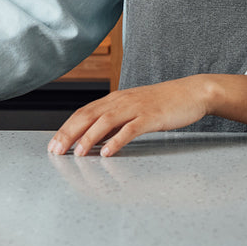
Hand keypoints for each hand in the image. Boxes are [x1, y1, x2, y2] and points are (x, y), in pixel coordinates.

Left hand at [49, 76, 212, 156]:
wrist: (192, 92)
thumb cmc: (164, 103)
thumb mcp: (134, 109)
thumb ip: (115, 122)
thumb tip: (95, 139)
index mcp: (116, 99)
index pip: (84, 111)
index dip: (66, 127)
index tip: (53, 144)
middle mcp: (122, 101)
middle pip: (89, 115)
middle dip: (70, 133)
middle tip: (56, 150)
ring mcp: (137, 108)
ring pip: (105, 121)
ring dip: (88, 137)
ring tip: (77, 153)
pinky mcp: (151, 117)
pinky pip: (130, 129)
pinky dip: (116, 140)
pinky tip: (107, 152)